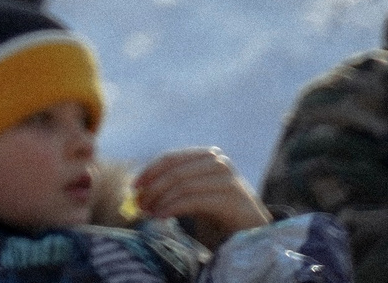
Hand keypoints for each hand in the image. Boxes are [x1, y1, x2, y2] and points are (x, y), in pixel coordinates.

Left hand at [132, 147, 270, 248]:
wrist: (252, 232)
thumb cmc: (217, 213)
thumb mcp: (193, 194)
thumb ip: (171, 186)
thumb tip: (137, 189)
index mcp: (207, 156)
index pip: (171, 158)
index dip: (149, 171)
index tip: (134, 187)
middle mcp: (219, 162)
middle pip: (174, 171)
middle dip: (152, 189)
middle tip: (139, 206)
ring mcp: (227, 179)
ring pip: (182, 186)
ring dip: (160, 201)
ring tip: (149, 214)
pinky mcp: (231, 199)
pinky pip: (193, 200)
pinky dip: (172, 208)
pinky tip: (161, 217)